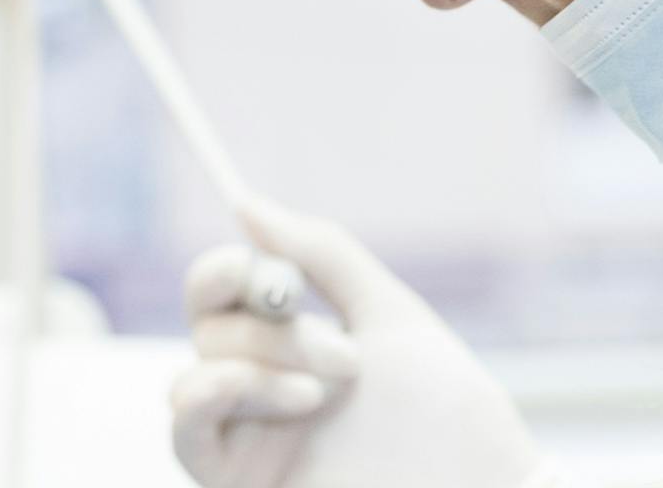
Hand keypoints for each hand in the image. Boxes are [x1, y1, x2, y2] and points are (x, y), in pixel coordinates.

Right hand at [171, 196, 551, 487]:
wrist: (476, 486)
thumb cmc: (443, 405)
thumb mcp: (386, 310)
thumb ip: (319, 252)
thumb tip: (245, 203)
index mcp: (292, 339)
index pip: (222, 290)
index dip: (226, 270)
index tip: (258, 270)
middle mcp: (263, 382)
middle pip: (210, 327)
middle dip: (274, 330)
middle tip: (346, 358)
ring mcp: (251, 434)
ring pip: (195, 373)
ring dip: (258, 365)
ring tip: (324, 394)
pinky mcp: (242, 481)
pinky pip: (186, 433)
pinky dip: (206, 397)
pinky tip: (257, 390)